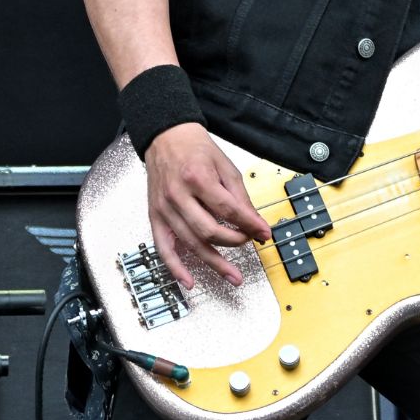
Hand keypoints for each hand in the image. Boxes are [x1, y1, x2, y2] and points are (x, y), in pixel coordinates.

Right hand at [143, 122, 272, 288]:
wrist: (167, 138)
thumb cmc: (195, 149)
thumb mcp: (225, 166)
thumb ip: (240, 197)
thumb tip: (256, 223)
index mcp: (198, 178)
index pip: (228, 210)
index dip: (249, 225)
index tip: (264, 233)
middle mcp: (178, 195)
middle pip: (209, 230)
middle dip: (234, 241)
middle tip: (249, 242)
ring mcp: (165, 208)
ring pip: (191, 243)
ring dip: (214, 263)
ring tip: (234, 276)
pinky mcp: (155, 216)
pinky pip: (163, 248)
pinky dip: (176, 267)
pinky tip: (189, 281)